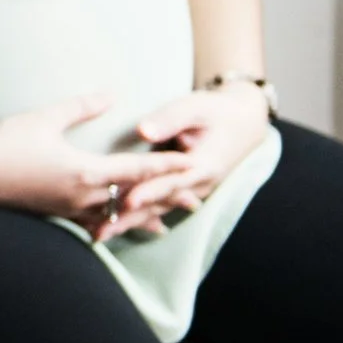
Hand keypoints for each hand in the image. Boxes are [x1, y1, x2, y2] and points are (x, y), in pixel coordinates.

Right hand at [0, 93, 194, 231]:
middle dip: (164, 202)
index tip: (195, 165)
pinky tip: (111, 228)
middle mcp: (82, 197)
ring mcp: (67, 209)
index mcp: (85, 173)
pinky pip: (90, 223)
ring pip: (114, 218)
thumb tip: (111, 95)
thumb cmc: (4, 143)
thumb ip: (81, 108)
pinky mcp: (52, 213)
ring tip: (161, 225)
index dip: (169, 168)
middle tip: (193, 203)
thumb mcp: (44, 119)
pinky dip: (109, 224)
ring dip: (139, 219)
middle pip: (134, 202)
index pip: (139, 171)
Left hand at [103, 84, 273, 238]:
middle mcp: (198, 185)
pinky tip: (112, 228)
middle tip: (100, 232)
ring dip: (128, 223)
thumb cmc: (216, 110)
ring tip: (99, 235)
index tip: (126, 201)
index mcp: (203, 165)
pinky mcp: (182, 192)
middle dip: (130, 218)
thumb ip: (170, 119)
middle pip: (159, 204)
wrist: (242, 122)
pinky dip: (135, 218)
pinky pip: (157, 207)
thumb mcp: (195, 107)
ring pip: (156, 210)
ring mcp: (191, 192)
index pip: (171, 182)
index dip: (149, 192)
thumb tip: (143, 131)